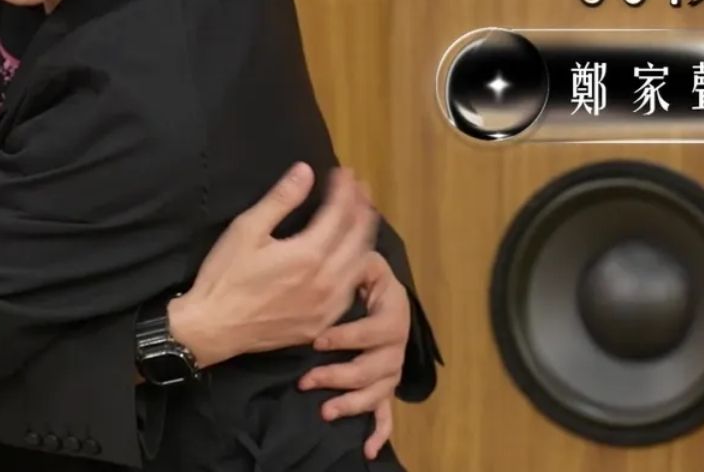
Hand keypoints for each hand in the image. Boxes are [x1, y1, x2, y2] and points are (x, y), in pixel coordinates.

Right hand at [167, 163, 377, 367]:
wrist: (214, 328)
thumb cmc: (225, 276)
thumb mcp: (246, 230)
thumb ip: (280, 200)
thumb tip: (305, 171)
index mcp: (308, 254)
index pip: (339, 214)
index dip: (345, 190)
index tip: (345, 172)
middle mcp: (327, 280)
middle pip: (357, 237)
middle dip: (362, 207)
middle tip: (361, 188)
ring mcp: (328, 305)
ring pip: (360, 265)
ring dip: (365, 236)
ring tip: (363, 216)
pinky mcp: (322, 323)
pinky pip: (351, 291)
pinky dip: (357, 267)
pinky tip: (354, 258)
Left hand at [300, 251, 410, 458]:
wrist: (382, 296)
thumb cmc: (369, 278)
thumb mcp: (367, 263)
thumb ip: (361, 260)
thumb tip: (355, 253)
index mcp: (393, 316)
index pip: (373, 331)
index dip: (347, 338)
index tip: (317, 340)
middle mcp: (396, 347)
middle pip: (373, 369)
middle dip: (339, 376)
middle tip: (307, 381)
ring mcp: (390, 369)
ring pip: (377, 394)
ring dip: (352, 405)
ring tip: (325, 411)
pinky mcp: (384, 386)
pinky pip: (387, 414)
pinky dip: (379, 432)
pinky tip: (368, 450)